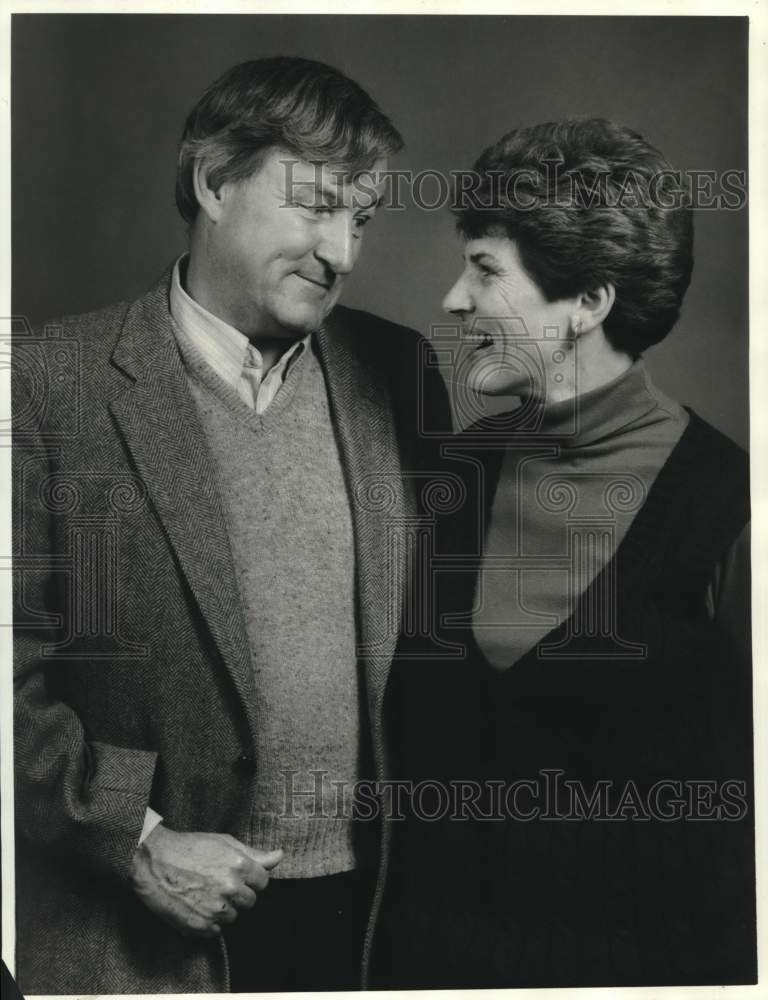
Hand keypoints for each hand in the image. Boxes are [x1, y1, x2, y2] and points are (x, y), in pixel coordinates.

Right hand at [129, 824, 282, 937]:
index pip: (262, 882)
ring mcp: (215, 909)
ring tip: (203, 893)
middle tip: (216, 883)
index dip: (250, 878)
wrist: (152, 861)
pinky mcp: (200, 926)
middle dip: (238, 894)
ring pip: (233, 917)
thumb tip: (279, 856)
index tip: (235, 875)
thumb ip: (254, 853)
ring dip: (223, 909)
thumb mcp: (223, 842)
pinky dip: (207, 923)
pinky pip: (215, 932)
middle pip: (250, 901)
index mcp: (240, 865)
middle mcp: (231, 888)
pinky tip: (195, 906)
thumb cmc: (188, 848)